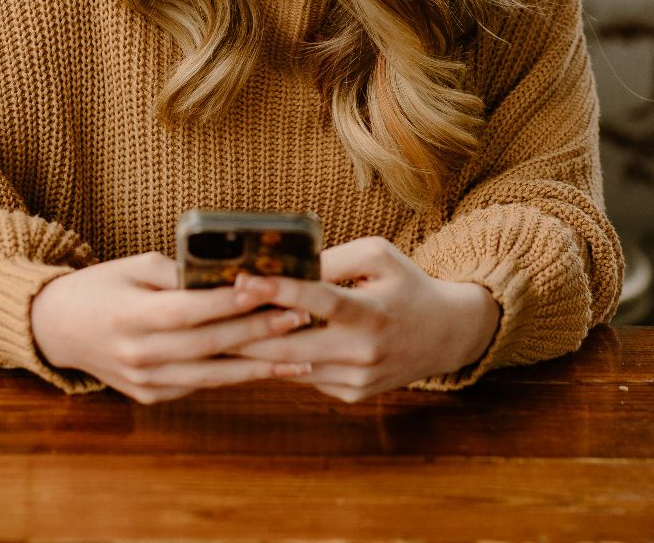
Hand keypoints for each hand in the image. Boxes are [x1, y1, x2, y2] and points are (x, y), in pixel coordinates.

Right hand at [30, 252, 312, 402]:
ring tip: (302, 353)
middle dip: (260, 332)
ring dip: (260, 365)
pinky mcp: (151, 396)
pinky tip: (268, 368)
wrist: (56, 329)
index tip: (269, 288)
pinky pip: (200, 384)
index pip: (191, 310)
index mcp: (130, 317)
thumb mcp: (133, 267)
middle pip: (209, 345)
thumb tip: (231, 272)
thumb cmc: (101, 287)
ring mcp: (145, 381)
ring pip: (213, 375)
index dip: (231, 301)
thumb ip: (179, 273)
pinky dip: (235, 376)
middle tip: (301, 318)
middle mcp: (138, 354)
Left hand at [230, 236, 500, 401]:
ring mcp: (357, 380)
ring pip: (292, 368)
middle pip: (292, 347)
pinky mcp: (352, 395)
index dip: (279, 291)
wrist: (445, 335)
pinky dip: (282, 362)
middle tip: (208, 317)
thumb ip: (333, 258)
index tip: (242, 280)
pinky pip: (306, 378)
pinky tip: (257, 347)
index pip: (320, 301)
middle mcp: (364, 353)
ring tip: (218, 332)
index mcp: (372, 313)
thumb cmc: (406, 285)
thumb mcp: (378, 257)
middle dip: (246, 333)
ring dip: (255, 352)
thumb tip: (284, 267)